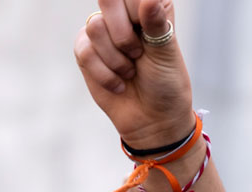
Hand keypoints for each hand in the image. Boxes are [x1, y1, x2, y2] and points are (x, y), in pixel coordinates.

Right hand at [75, 0, 196, 148]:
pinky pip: (85, 51)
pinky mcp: (85, 50)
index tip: (147, 38)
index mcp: (150, 5)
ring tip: (130, 71)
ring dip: (116, 59)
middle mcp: (124, 13)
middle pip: (107, 0)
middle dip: (123, 35)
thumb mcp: (166, 53)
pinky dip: (105, 74)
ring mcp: (103, 30)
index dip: (137, 15)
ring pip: (95, 27)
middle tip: (137, 54)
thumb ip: (156, 23)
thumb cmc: (165, 84)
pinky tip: (119, 83)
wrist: (152, 119)